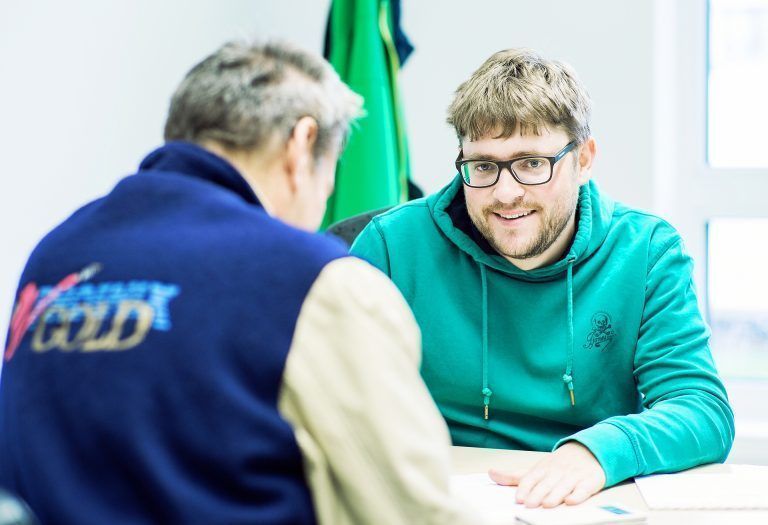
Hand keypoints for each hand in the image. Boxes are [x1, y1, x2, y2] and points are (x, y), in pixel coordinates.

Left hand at [489, 442, 605, 507]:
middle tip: (530, 504)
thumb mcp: (536, 468)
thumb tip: (491, 473)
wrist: (588, 451)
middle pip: (546, 484)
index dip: (525, 488)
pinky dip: (578, 495)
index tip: (518, 498)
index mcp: (542, 469)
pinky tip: (572, 501)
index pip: (531, 478)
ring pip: (563, 486)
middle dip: (538, 493)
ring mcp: (573, 476)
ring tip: (547, 504)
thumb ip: (514, 475)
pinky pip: (584, 489)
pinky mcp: (589, 481)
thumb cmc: (558, 465)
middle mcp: (557, 472)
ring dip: (555, 495)